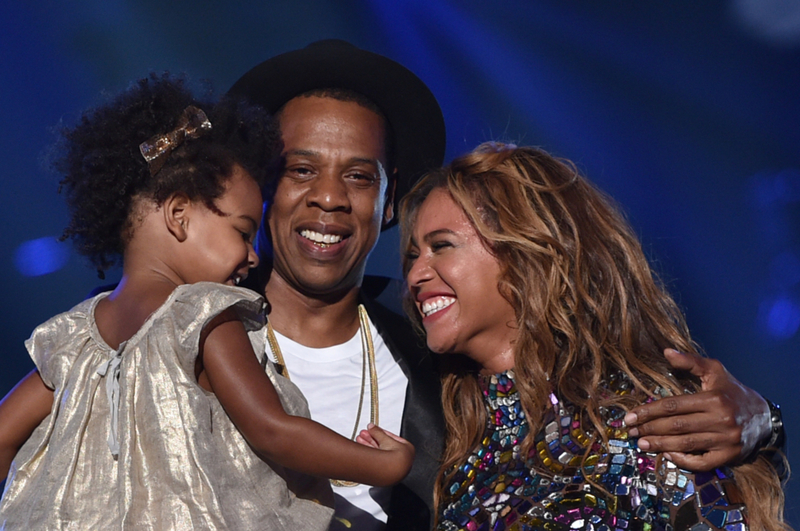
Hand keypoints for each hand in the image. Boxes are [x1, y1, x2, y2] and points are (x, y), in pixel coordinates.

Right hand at [357, 424, 414, 482]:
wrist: (393, 471)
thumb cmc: (397, 457)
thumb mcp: (386, 439)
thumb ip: (378, 432)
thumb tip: (372, 427)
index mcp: (407, 448)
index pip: (391, 438)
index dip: (380, 432)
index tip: (372, 430)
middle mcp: (400, 457)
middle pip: (384, 445)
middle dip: (372, 438)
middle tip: (364, 434)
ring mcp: (392, 465)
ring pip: (379, 452)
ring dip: (368, 444)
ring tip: (360, 439)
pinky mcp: (384, 471)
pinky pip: (376, 459)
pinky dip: (369, 452)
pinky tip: (362, 447)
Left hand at [623, 349, 770, 470]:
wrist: (765, 416)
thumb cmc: (732, 391)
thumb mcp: (714, 371)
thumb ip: (690, 361)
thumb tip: (666, 351)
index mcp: (713, 399)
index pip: (673, 406)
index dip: (648, 411)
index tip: (630, 416)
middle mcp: (721, 420)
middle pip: (677, 426)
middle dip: (649, 429)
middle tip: (630, 431)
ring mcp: (726, 440)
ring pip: (686, 444)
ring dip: (660, 445)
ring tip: (641, 443)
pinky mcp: (730, 456)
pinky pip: (702, 462)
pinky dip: (683, 460)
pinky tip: (667, 454)